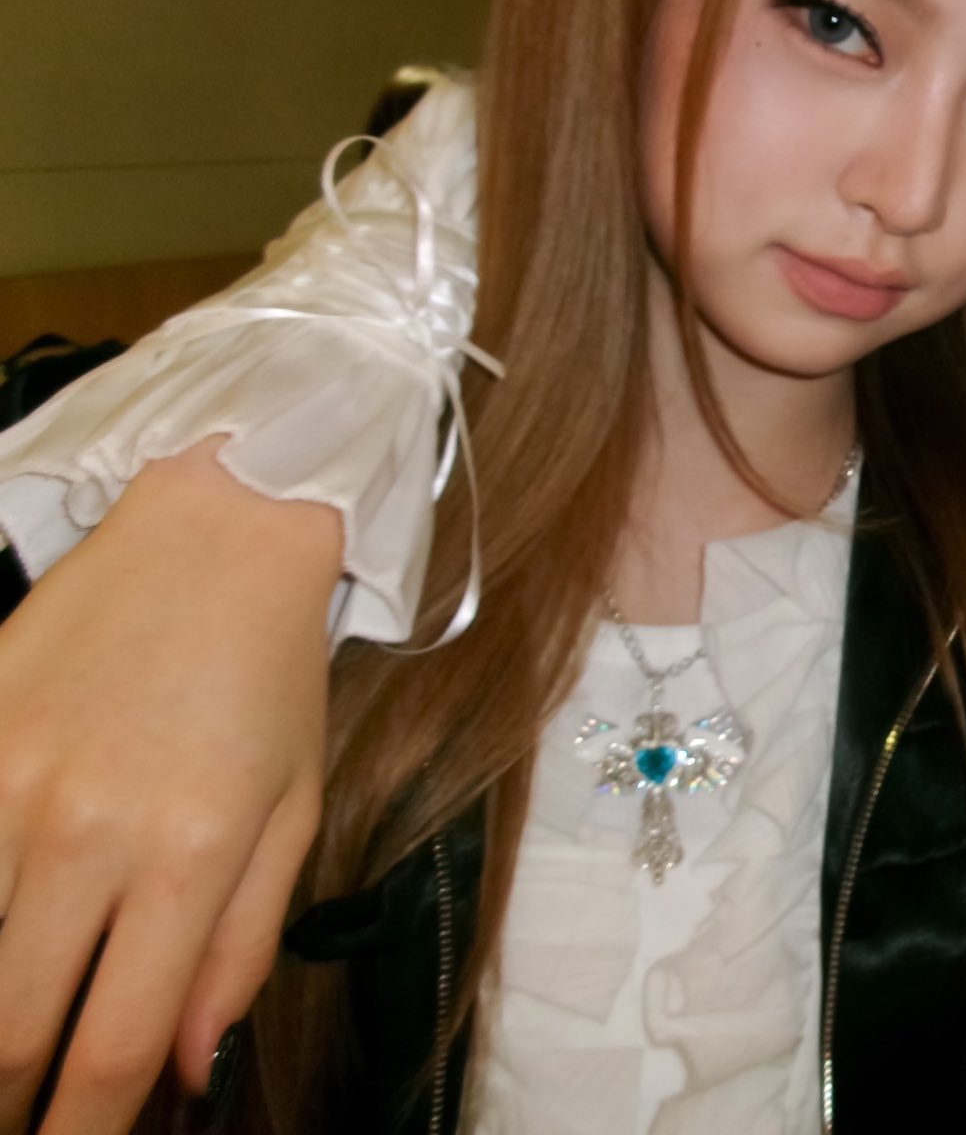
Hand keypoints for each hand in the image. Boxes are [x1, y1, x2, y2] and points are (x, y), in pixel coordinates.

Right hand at [0, 440, 337, 1132]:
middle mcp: (89, 828)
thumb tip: (186, 1069)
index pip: (116, 1045)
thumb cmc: (268, 677)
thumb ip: (241, 947)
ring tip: (4, 1057)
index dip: (83, 1129)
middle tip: (22, 1124)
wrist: (216, 532)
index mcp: (192, 851)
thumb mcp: (295, 810)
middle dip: (11, 1106)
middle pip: (13, 1028)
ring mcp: (8, 783)